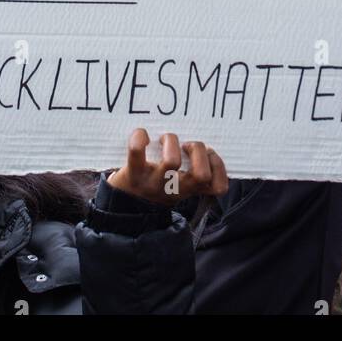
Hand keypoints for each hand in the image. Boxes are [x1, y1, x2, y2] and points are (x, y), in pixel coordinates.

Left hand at [107, 128, 228, 205]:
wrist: (123, 205)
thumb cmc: (157, 185)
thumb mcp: (179, 185)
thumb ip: (193, 170)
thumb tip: (205, 143)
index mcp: (189, 189)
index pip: (218, 186)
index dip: (218, 167)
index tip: (209, 153)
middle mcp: (175, 188)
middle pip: (201, 175)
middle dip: (198, 151)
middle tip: (187, 145)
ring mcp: (154, 181)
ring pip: (172, 162)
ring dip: (171, 141)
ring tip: (164, 139)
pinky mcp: (133, 174)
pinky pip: (137, 151)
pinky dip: (140, 137)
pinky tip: (142, 135)